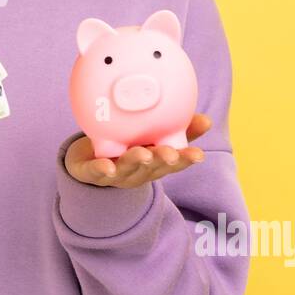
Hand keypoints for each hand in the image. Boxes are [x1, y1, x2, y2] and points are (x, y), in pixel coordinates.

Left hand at [64, 114, 211, 187]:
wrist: (86, 160)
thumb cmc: (127, 145)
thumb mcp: (152, 135)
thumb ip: (178, 127)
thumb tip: (207, 120)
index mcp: (153, 163)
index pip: (173, 162)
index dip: (186, 160)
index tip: (199, 154)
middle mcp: (137, 171)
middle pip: (152, 167)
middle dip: (163, 161)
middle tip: (172, 154)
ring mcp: (115, 174)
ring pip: (127, 168)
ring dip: (136, 161)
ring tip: (145, 154)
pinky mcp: (91, 174)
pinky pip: (95, 171)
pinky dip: (102, 169)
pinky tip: (107, 167)